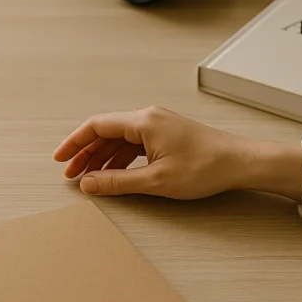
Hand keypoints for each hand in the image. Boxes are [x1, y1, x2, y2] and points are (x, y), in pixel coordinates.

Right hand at [52, 106, 301, 201]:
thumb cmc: (205, 168)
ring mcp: (159, 124)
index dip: (74, 143)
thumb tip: (88, 184)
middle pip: (106, 132)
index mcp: (143, 121)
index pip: (96, 126)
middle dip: (85, 153)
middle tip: (71, 174)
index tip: (60, 160)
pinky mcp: (168, 134)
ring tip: (90, 178)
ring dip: (102, 157)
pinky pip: (135, 143)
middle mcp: (148, 117)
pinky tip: (116, 174)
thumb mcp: (155, 181)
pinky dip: (120, 157)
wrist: (241, 162)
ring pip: (120, 138)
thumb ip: (117, 182)